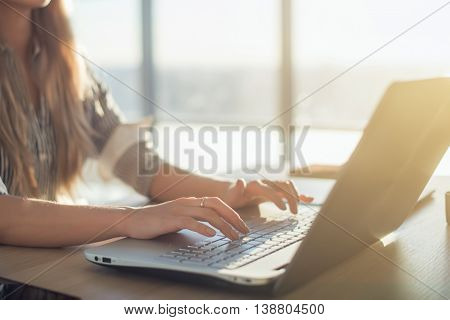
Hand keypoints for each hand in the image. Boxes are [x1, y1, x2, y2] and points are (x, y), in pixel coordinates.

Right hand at [118, 197, 248, 240]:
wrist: (132, 219)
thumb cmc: (155, 221)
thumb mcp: (178, 217)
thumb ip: (193, 219)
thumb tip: (210, 228)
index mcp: (190, 201)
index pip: (217, 202)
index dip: (232, 212)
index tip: (241, 225)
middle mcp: (187, 202)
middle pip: (217, 205)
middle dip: (233, 217)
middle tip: (244, 231)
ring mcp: (179, 209)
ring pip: (208, 214)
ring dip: (224, 226)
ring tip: (233, 237)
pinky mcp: (170, 219)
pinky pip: (190, 222)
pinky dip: (203, 229)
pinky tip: (212, 236)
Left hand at [221, 179, 312, 213]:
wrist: (231, 192)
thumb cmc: (230, 197)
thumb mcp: (230, 196)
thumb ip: (236, 190)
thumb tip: (241, 181)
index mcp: (255, 185)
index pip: (270, 189)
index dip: (278, 198)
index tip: (284, 210)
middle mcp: (265, 183)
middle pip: (283, 185)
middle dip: (291, 197)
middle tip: (294, 213)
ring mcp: (270, 185)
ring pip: (288, 186)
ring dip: (296, 195)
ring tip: (297, 210)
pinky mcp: (274, 190)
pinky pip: (289, 190)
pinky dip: (299, 194)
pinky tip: (309, 199)